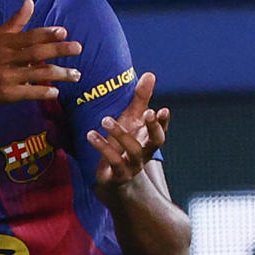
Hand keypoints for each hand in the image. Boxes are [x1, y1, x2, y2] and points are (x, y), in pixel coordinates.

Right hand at [0, 0, 82, 111]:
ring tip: (76, 74)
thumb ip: (15, 23)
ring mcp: (4, 77)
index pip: (28, 36)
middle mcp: (3, 58)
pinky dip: (43, 92)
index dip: (47, 34)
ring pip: (37, 74)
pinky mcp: (5, 95)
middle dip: (59, 50)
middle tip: (79, 48)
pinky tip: (56, 92)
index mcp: (2, 43)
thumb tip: (31, 1)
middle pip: (36, 53)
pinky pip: (29, 93)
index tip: (64, 31)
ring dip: (59, 74)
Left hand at [88, 70, 167, 190]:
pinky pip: (113, 162)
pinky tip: (91, 134)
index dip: (163, 121)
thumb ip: (141, 99)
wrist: (114, 180)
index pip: (161, 129)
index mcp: (149, 139)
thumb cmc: (123, 145)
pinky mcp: (118, 175)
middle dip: (154, 127)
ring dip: (120, 134)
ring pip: (133, 150)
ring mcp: (133, 165)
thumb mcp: (131, 121)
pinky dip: (102, 147)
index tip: (162, 109)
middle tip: (149, 112)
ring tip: (105, 119)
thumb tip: (151, 74)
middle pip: (157, 141)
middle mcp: (145, 152)